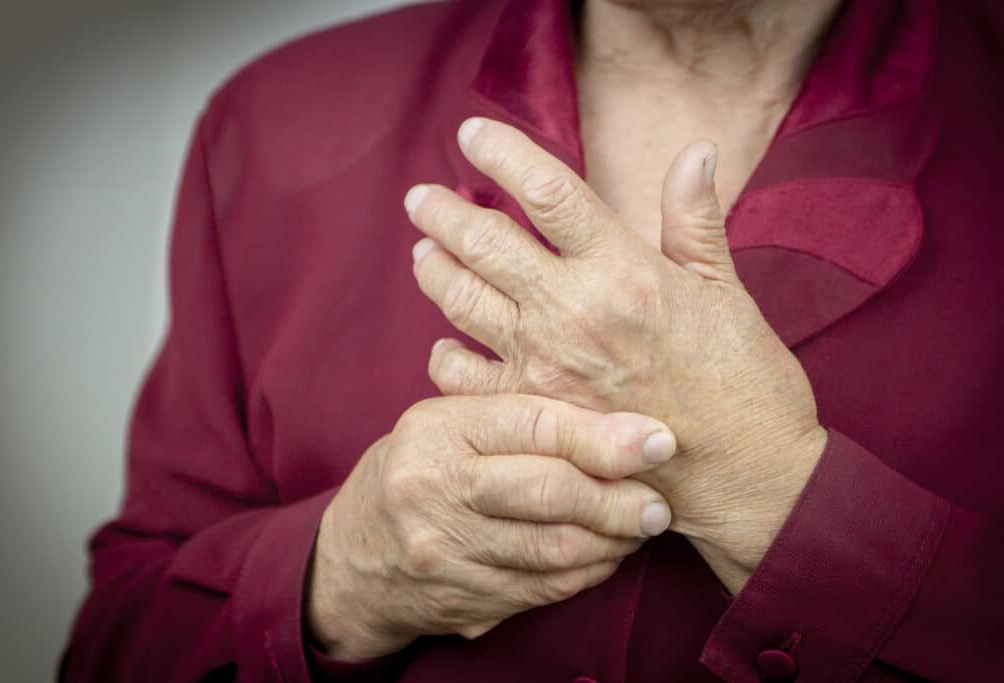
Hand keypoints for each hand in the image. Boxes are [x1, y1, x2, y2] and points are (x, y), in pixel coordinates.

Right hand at [307, 394, 676, 659]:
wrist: (354, 558)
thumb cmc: (419, 473)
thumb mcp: (448, 427)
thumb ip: (516, 418)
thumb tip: (620, 425)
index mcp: (437, 429)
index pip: (534, 424)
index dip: (604, 435)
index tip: (659, 441)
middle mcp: (435, 486)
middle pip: (549, 491)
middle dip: (618, 499)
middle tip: (657, 503)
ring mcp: (445, 549)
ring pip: (554, 548)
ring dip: (611, 541)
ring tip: (638, 527)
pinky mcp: (461, 596)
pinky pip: (544, 587)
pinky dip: (586, 573)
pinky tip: (604, 556)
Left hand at [405, 118, 827, 590]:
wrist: (746, 475)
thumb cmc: (744, 381)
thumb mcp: (724, 290)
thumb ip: (695, 219)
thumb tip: (695, 150)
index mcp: (623, 268)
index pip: (546, 190)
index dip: (502, 152)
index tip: (473, 133)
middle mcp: (573, 310)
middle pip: (485, 241)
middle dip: (443, 212)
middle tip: (420, 197)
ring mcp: (545, 365)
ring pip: (462, 301)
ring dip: (435, 271)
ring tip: (423, 253)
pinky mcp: (534, 414)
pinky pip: (464, 378)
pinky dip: (446, 357)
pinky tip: (444, 345)